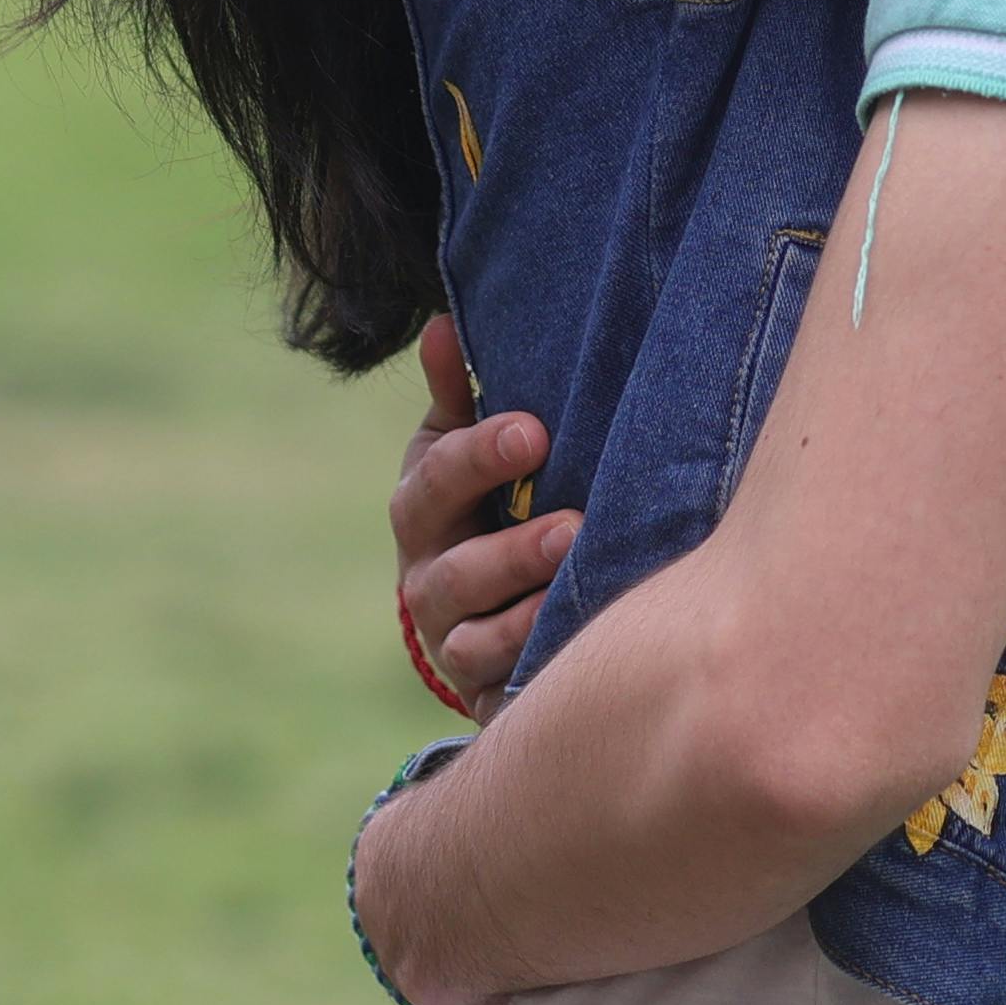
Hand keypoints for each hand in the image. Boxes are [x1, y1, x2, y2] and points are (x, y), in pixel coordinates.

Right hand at [390, 314, 573, 713]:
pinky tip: (581, 640)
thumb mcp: (465, 449)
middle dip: (512, 546)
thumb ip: (457, 393)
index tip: (534, 431)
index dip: (478, 455)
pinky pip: (499, 678)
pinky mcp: (478, 682)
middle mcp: (425, 575)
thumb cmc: (484, 504)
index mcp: (422, 505)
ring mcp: (450, 636)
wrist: (478, 609)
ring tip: (583, 581)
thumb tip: (441, 322)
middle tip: (572, 525)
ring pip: (475, 631)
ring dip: (530, 608)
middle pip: (454, 566)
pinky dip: (534, 657)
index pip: (436, 478)